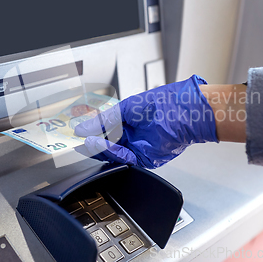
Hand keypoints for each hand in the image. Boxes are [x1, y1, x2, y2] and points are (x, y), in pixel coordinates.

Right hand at [74, 75, 217, 168]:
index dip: (90, 134)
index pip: (103, 134)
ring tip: (88, 142)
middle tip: (80, 141)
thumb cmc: (162, 103)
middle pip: (106, 147)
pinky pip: (125, 159)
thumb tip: (82, 128)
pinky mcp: (145, 159)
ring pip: (113, 155)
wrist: (185, 111)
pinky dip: (112, 153)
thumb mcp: (125, 108)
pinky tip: (102, 145)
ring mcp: (138, 149)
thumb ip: (103, 121)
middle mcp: (132, 138)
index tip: (77, 134)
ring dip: (100, 150)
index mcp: (127, 124)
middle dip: (92, 145)